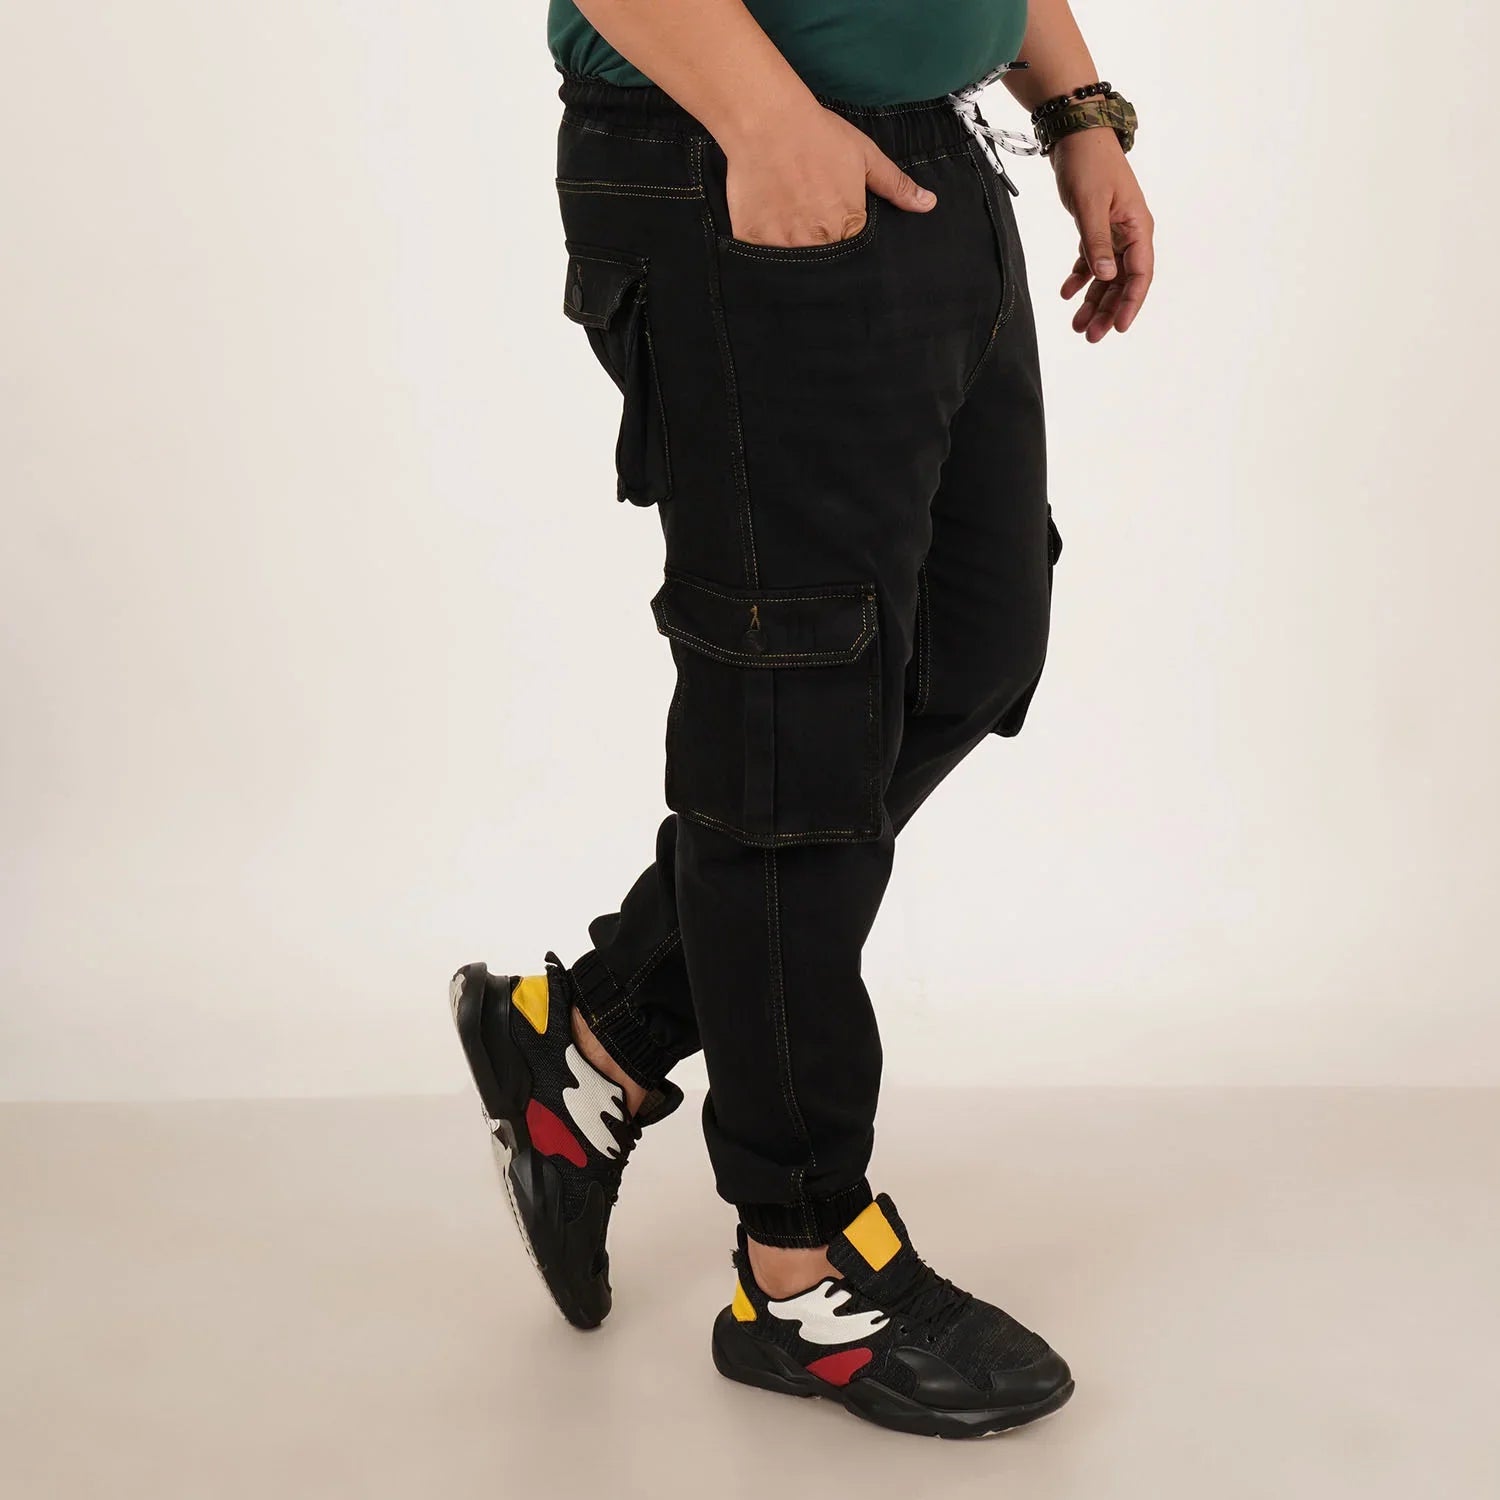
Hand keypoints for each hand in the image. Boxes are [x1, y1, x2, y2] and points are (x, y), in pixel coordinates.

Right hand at [721, 104, 935, 247]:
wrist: (768, 122)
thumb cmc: (818, 135)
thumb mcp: (865, 156)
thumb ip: (895, 186)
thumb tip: (928, 204)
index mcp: (849, 226)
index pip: (854, 252)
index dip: (846, 241)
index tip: (836, 224)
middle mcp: (820, 242)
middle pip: (825, 263)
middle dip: (821, 248)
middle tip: (809, 219)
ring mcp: (786, 245)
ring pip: (794, 266)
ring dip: (794, 251)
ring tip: (789, 221)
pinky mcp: (755, 242)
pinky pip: (761, 260)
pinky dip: (764, 250)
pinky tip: (766, 225)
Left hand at [1050, 128, 1154, 340]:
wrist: (1075, 135)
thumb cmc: (1087, 164)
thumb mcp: (1090, 205)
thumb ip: (1097, 242)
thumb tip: (1107, 276)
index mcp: (1138, 227)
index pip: (1139, 275)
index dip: (1130, 304)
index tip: (1119, 328)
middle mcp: (1130, 233)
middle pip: (1122, 282)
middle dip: (1108, 311)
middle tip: (1090, 336)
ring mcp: (1114, 232)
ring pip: (1106, 276)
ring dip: (1093, 301)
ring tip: (1076, 325)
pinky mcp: (1096, 228)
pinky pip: (1092, 261)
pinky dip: (1080, 278)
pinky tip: (1066, 293)